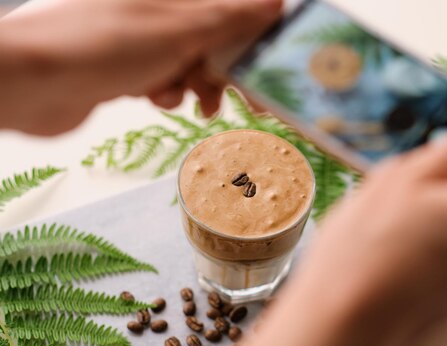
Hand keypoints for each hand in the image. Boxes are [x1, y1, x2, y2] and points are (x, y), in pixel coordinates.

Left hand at [0, 0, 280, 134]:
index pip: (230, 10)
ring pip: (190, 62)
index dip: (256, 36)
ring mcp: (141, 37)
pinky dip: (167, 92)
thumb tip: (278, 2)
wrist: (36, 82)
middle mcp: (160, 10)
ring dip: (197, 84)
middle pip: (213, 37)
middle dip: (229, 69)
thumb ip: (232, 17)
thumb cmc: (109, 45)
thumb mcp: (182, 28)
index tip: (272, 66)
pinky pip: (163, 78)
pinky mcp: (125, 67)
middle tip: (251, 101)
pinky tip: (156, 99)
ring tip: (192, 102)